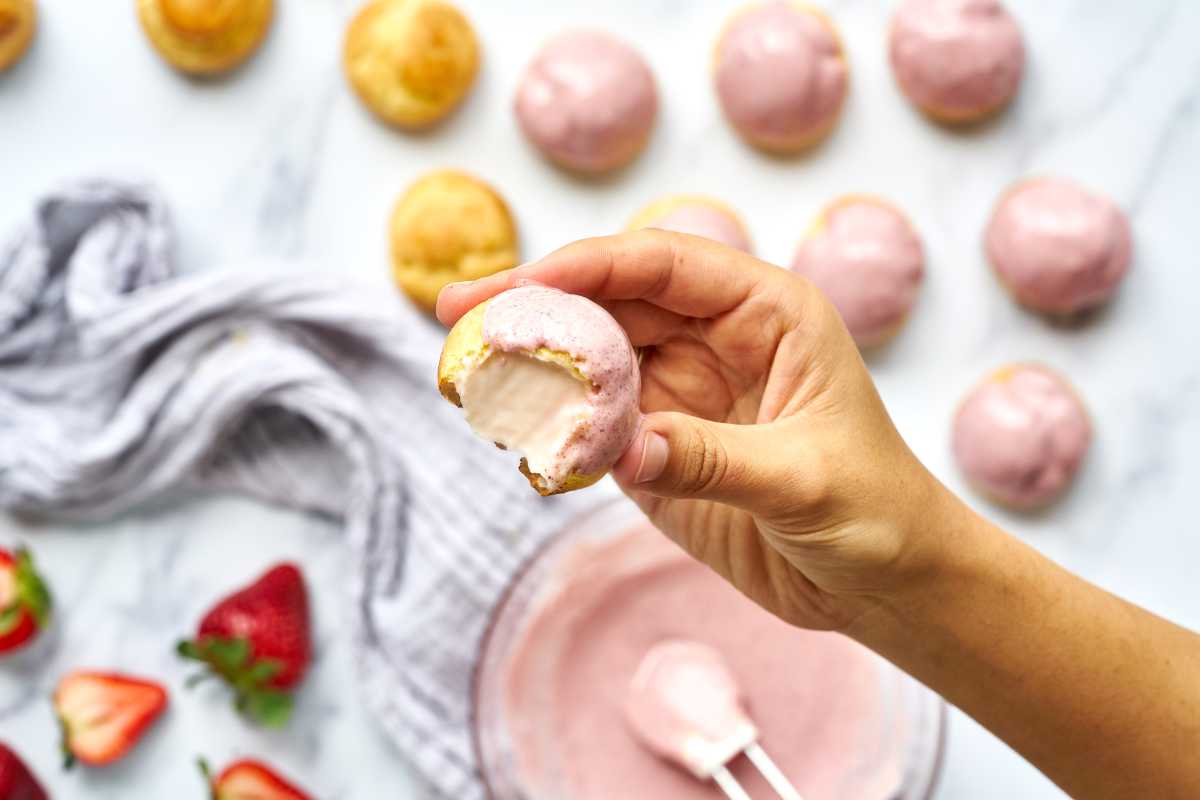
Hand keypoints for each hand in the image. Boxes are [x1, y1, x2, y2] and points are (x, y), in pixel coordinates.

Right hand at [437, 231, 947, 630]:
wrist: (883, 583)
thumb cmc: (874, 512)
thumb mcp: (802, 480)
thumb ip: (712, 458)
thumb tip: (622, 447)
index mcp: (765, 312)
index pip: (661, 264)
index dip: (584, 266)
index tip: (517, 285)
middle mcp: (715, 339)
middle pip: (609, 302)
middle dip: (534, 306)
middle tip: (456, 318)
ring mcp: (681, 391)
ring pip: (591, 358)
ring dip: (532, 364)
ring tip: (465, 373)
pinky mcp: (658, 446)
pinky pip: (591, 423)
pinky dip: (550, 425)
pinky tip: (509, 429)